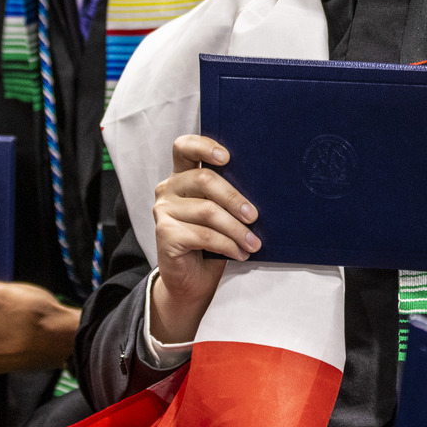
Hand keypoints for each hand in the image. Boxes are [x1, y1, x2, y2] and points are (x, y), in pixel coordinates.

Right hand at [147, 135, 261, 342]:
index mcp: (182, 175)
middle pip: (204, 180)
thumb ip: (228, 195)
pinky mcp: (164, 233)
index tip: (227, 158)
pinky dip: (227, 245)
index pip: (184, 147)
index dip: (204, 146)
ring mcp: (163, 210)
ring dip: (237, 229)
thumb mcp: (221, 212)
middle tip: (255, 217)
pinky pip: (203, 235)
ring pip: (207, 211)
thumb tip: (264, 187)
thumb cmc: (212, 242)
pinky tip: (239, 253)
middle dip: (235, 198)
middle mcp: (168, 188)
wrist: (192, 280)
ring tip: (253, 243)